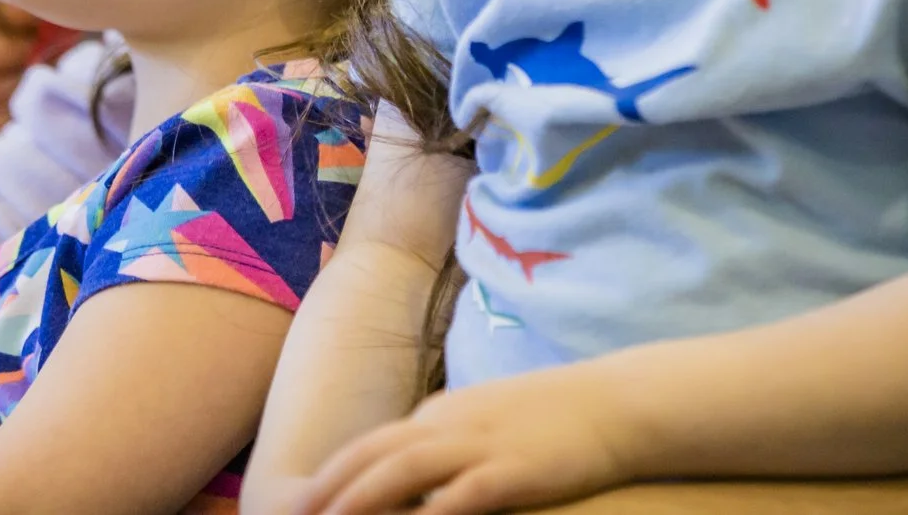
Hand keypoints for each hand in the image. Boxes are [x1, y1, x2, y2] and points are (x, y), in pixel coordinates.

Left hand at [291, 363, 634, 514]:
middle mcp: (450, 425)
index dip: (334, 473)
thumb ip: (447, 440)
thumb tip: (410, 465)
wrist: (614, 403)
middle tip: (293, 514)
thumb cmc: (550, 417)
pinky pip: (464, 491)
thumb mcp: (486, 421)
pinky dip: (433, 510)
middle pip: (376, 454)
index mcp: (440, 416)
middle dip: (331, 486)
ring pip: (406, 469)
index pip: (373, 444)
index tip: (301, 500)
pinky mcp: (513, 469)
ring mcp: (481, 444)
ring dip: (362, 497)